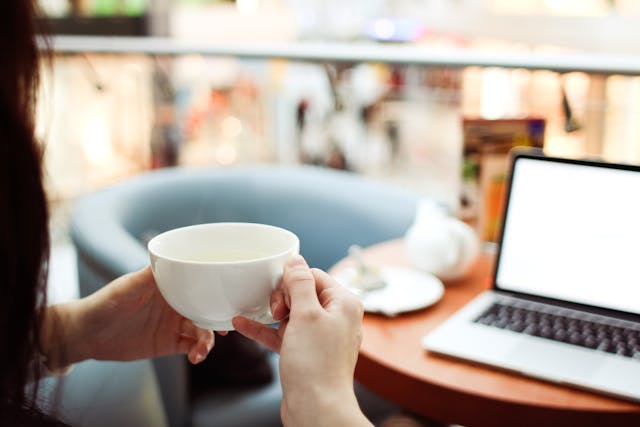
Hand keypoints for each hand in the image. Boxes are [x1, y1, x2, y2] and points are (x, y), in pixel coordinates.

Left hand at [41, 266, 216, 369]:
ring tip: (202, 350)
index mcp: (171, 284)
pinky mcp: (169, 343)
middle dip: (219, 317)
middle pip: (207, 307)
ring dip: (208, 339)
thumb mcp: (128, 286)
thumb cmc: (105, 302)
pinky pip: (192, 347)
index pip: (200, 283)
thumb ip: (150, 275)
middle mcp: (176, 303)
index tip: (228, 296)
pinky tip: (196, 357)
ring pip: (203, 330)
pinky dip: (198, 352)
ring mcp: (174, 323)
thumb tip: (170, 259)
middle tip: (227, 328)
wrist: (86, 334)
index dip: (216, 289)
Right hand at [233, 255, 371, 426]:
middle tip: (276, 312)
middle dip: (282, 298)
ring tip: (255, 313)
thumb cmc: (316, 365)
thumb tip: (296, 259)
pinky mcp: (306, 354)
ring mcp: (321, 337)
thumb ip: (300, 283)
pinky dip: (266, 330)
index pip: (315, 275)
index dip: (293, 281)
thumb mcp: (306, 314)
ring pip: (292, 314)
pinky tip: (242, 324)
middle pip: (303, 292)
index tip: (279, 293)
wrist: (316, 409)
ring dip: (271, 313)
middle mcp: (336, 318)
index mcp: (344, 303)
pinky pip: (284, 334)